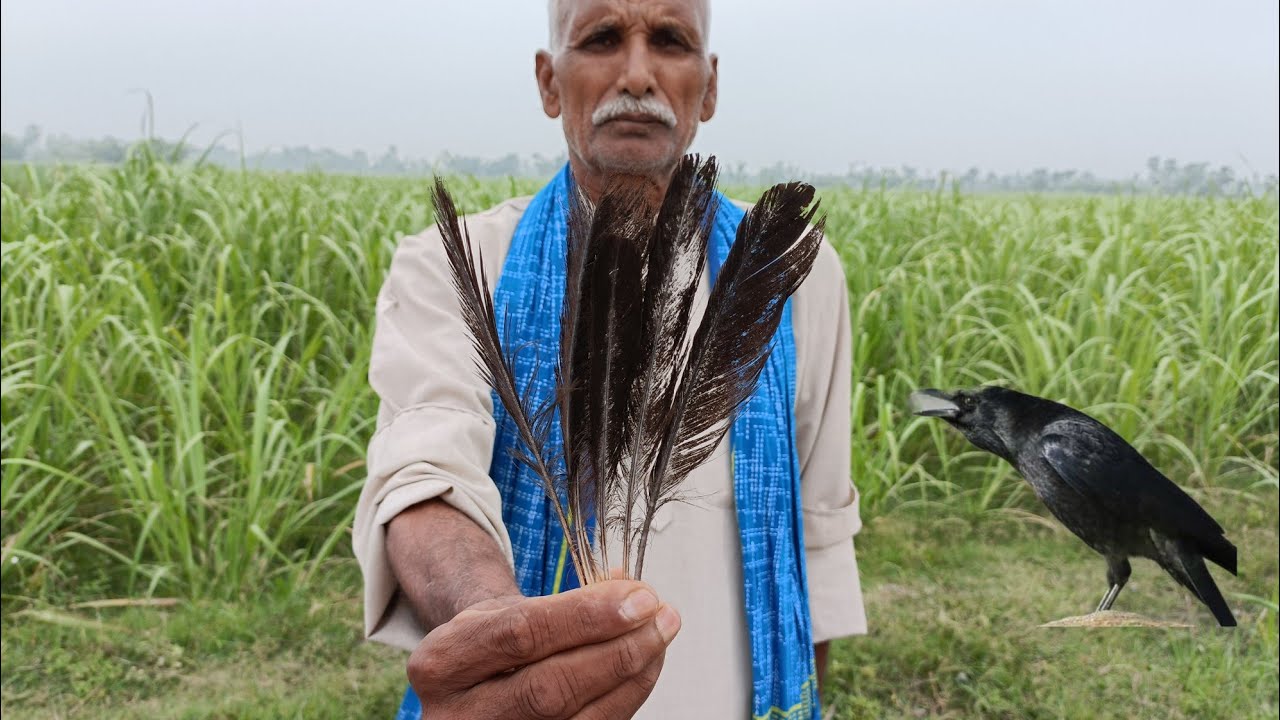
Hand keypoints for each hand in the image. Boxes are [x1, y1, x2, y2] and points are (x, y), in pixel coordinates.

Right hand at [408, 579, 680, 718]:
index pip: (522, 635)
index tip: (638, 597)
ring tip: (659, 639)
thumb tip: (631, 591)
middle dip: (617, 651)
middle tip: (660, 617)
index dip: (586, 616)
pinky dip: (624, 700)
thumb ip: (565, 602)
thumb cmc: (495, 641)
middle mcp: (456, 716)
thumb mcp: (506, 609)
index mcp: (441, 663)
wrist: (469, 683)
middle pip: (550, 687)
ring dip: (631, 678)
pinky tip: (643, 669)